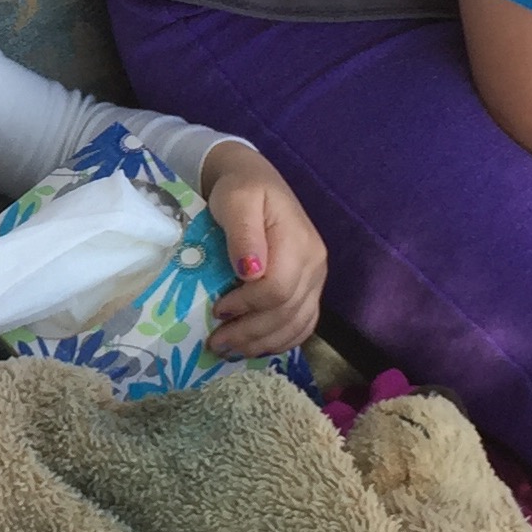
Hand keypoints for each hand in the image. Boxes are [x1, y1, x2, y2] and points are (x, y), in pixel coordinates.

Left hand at [199, 143, 327, 356]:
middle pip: (287, 313)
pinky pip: (303, 324)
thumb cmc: (240, 189)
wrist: (254, 181)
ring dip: (263, 343)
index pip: (278, 289)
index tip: (218, 310)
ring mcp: (315, 278)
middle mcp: (314, 264)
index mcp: (298, 243)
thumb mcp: (236, 200)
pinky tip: (256, 347)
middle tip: (216, 343)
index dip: (248, 306)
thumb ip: (244, 234)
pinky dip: (281, 341)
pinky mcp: (310, 287)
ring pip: (297, 324)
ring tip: (231, 350)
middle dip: (250, 333)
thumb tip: (250, 272)